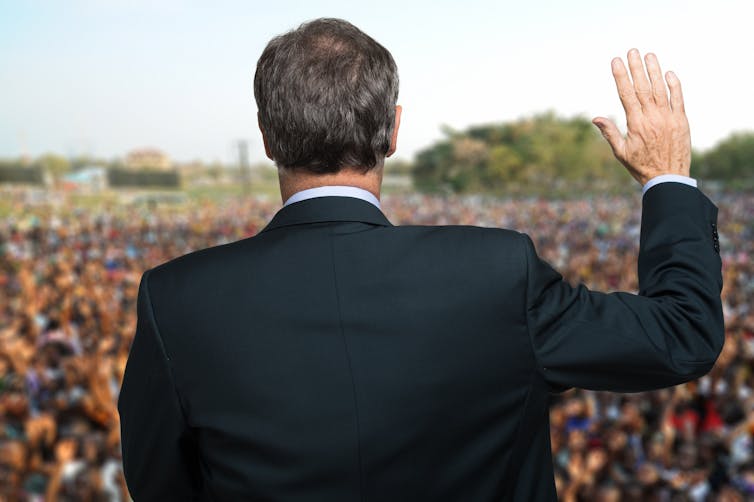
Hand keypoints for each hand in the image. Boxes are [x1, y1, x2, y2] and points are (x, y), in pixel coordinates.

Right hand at [593, 49, 690, 185]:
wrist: (668, 178)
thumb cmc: (641, 167)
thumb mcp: (621, 152)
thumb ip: (609, 133)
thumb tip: (595, 118)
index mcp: (635, 124)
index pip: (626, 94)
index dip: (621, 76)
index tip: (616, 61)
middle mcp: (652, 118)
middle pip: (643, 87)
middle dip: (636, 68)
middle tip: (632, 51)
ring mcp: (668, 118)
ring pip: (660, 89)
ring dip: (654, 71)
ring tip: (649, 55)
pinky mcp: (681, 121)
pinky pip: (678, 99)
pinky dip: (674, 85)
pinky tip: (668, 73)